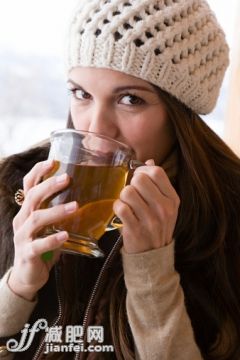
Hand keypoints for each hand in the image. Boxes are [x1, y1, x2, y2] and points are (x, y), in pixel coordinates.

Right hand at [8, 160, 77, 299]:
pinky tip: (65, 235)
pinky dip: (53, 239)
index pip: (29, 185)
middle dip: (49, 186)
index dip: (38, 172)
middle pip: (32, 197)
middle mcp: (22, 220)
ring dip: (56, 211)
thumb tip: (84, 196)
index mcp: (27, 210)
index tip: (53, 161)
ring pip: (36, 219)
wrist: (26, 275)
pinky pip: (39, 245)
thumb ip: (57, 212)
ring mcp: (22, 237)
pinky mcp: (27, 253)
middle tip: (67, 178)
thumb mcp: (46, 226)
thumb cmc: (41, 245)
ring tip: (75, 206)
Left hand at [113, 160, 179, 253]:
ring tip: (127, 204)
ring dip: (123, 196)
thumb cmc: (157, 226)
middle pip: (139, 179)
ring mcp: (150, 220)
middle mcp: (164, 208)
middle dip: (131, 184)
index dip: (142, 170)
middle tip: (132, 194)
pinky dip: (117, 207)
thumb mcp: (165, 206)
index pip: (156, 172)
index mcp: (172, 199)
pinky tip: (122, 213)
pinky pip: (120, 207)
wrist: (153, 256)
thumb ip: (158, 183)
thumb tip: (149, 161)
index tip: (138, 177)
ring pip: (127, 192)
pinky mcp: (135, 229)